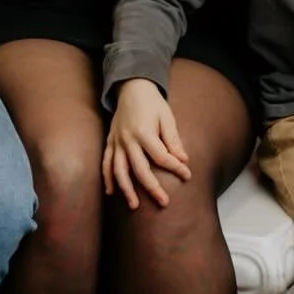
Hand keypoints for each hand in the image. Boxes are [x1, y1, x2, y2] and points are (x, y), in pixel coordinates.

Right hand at [102, 77, 191, 210]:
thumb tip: (183, 159)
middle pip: (139, 169)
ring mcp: (116, 142)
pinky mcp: (110, 142)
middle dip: (152, 188)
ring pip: (119, 171)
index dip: (176, 168)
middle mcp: (128, 140)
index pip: (161, 157)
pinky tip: (111, 192)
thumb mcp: (167, 117)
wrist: (131, 88)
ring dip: (126, 189)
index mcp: (144, 132)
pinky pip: (106, 163)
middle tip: (164, 202)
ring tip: (134, 205)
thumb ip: (173, 139)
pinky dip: (107, 178)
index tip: (187, 175)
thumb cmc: (152, 103)